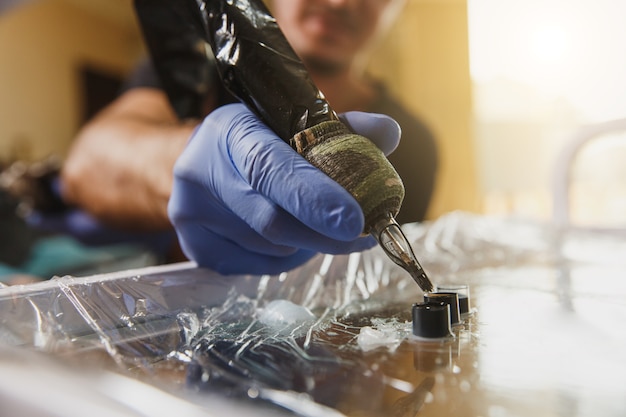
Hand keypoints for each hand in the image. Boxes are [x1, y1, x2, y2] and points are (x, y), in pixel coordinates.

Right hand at [168, 103, 400, 274]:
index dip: (314, 198)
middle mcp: (200, 171)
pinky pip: (255, 266)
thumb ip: (344, 128)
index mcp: (231, 130)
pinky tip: (289, 238)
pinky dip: (285, 257)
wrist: (205, 160)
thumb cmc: (261, 141)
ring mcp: (190, 213)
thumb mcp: (295, 125)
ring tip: (318, 227)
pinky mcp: (192, 245)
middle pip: (272, 221)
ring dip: (307, 245)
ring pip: (269, 248)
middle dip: (325, 235)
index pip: (272, 168)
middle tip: (363, 237)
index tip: (356, 222)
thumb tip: (389, 134)